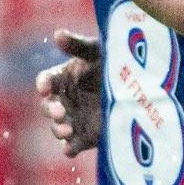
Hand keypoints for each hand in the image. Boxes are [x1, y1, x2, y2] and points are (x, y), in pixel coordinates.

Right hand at [35, 29, 102, 157]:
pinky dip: (69, 148)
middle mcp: (64, 100)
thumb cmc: (114, 63)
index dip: (44, 84)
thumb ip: (78, 45)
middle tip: (60, 112)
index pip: (47, 81)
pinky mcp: (85, 136)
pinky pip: (72, 145)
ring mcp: (74, 119)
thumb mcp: (98, 52)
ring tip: (67, 130)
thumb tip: (58, 34)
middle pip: (48, 107)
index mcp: (63, 78)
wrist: (140, 87)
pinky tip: (70, 150)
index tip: (45, 87)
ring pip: (58, 127)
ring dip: (58, 129)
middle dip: (51, 110)